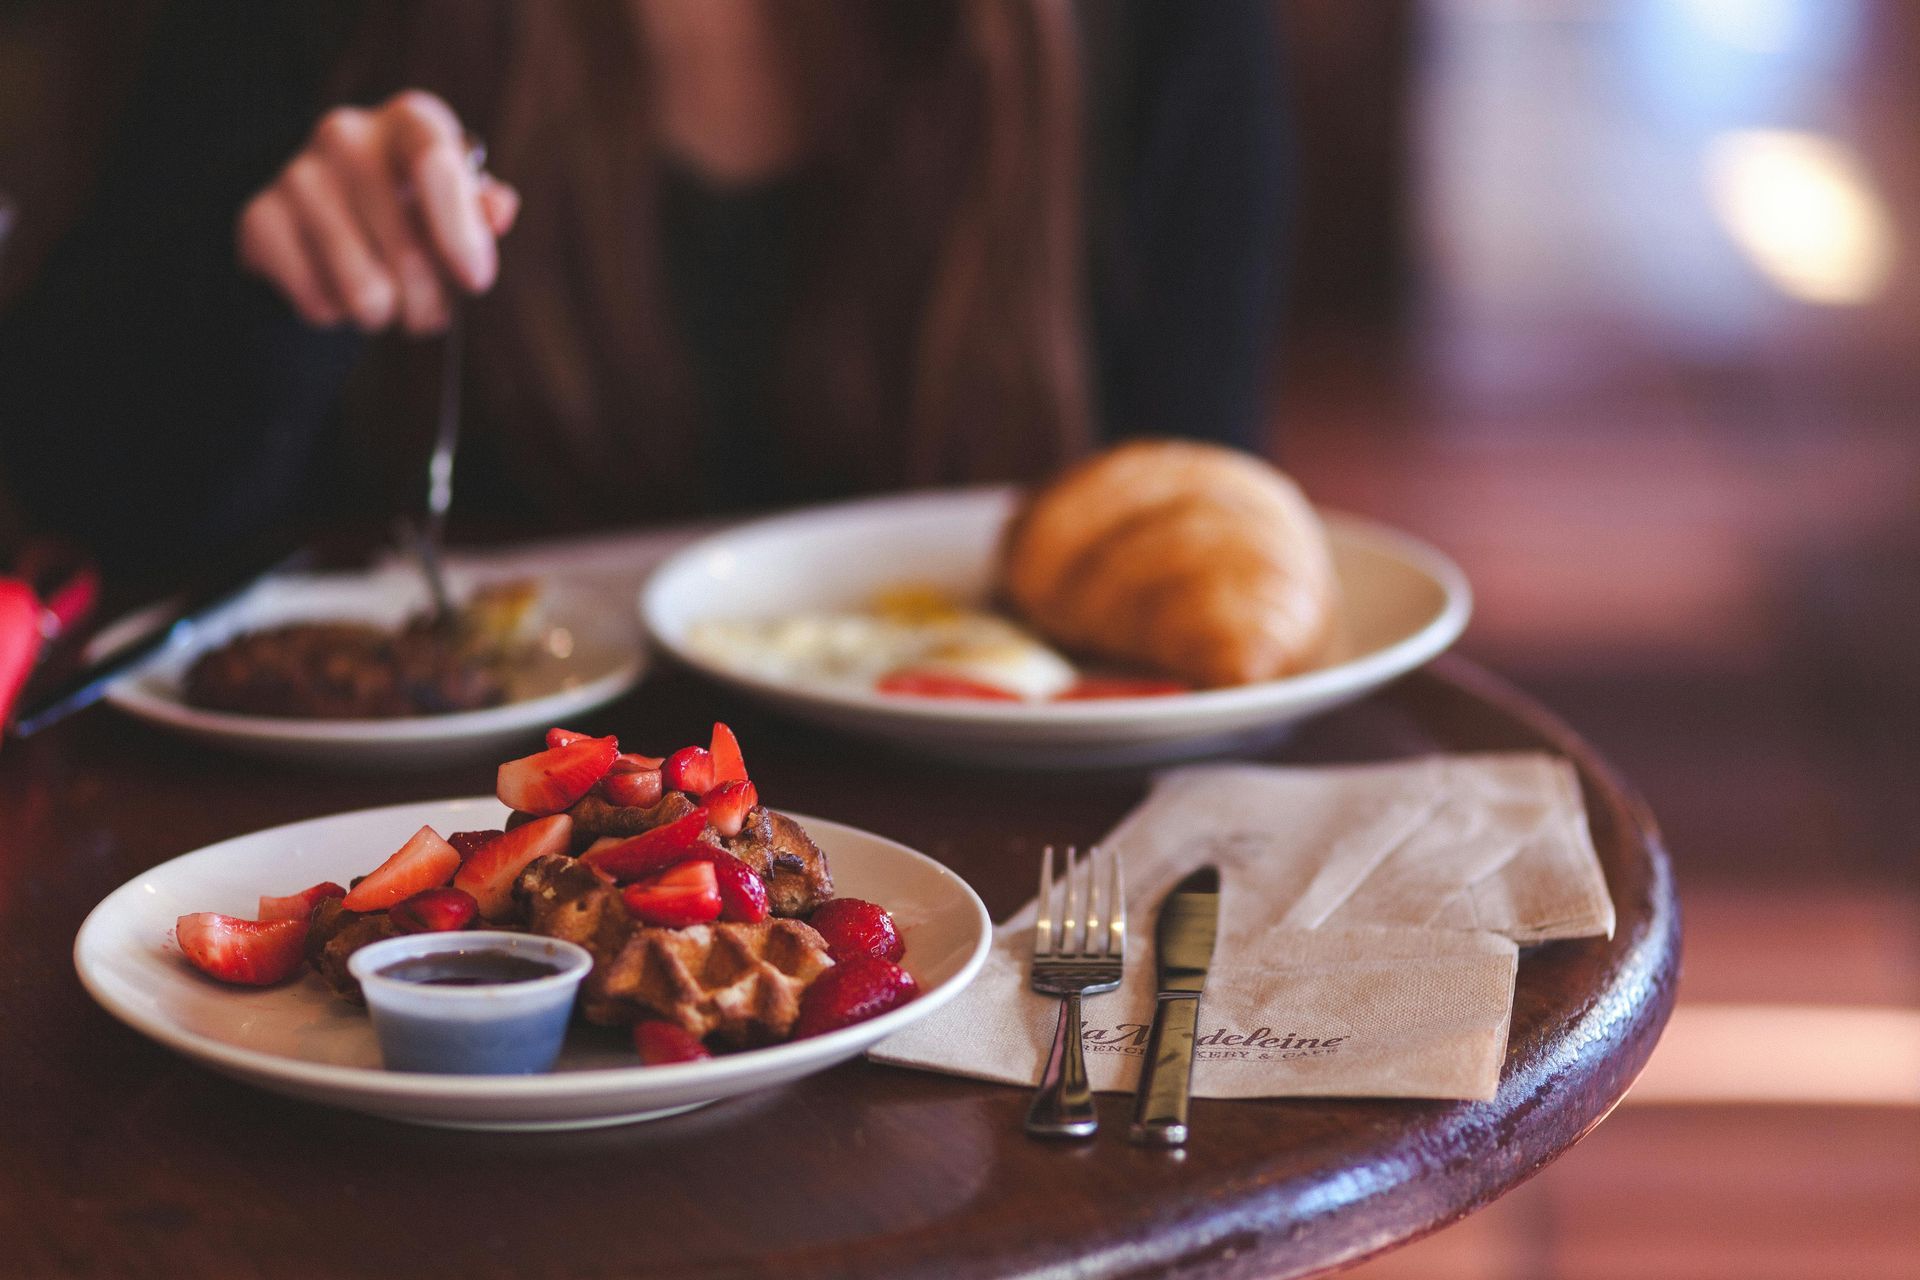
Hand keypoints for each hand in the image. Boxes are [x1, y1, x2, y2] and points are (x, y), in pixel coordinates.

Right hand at [237, 90, 519, 333]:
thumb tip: (498, 209)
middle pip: (407, 252)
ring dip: (385, 315)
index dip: (459, 231)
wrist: (326, 214)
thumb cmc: (414, 210)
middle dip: (430, 303)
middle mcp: (347, 134)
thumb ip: (481, 210)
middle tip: (429, 308)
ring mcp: (296, 174)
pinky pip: (318, 303)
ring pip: (363, 290)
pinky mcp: (258, 219)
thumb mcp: (457, 205)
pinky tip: (335, 285)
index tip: (475, 281)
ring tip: (386, 298)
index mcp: (409, 121)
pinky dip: (336, 314)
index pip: (435, 161)